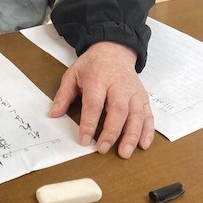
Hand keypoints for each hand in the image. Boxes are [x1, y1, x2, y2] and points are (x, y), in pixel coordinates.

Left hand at [49, 42, 153, 158]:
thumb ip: (63, 95)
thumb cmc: (93, 65)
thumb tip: (54, 114)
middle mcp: (118, 86)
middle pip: (118, 110)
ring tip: (124, 152)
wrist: (114, 50)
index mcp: (97, 79)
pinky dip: (148, 131)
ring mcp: (133, 92)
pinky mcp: (143, 97)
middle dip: (111, 132)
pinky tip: (143, 144)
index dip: (89, 123)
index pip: (94, 103)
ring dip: (132, 135)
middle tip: (102, 149)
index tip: (84, 140)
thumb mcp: (73, 74)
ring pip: (136, 115)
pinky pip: (148, 115)